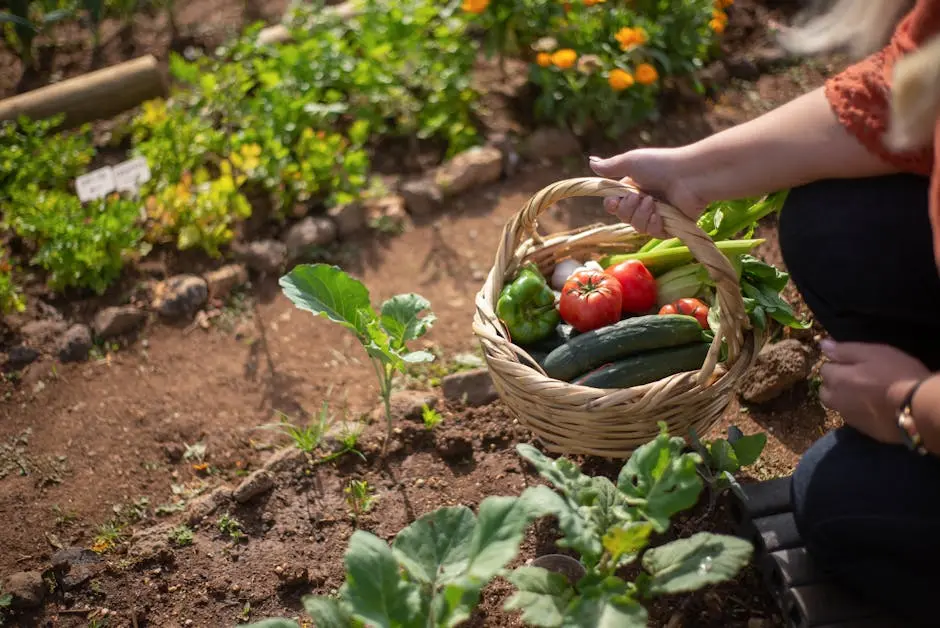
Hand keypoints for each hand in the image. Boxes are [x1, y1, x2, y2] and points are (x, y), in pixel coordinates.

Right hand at [589, 147, 706, 237]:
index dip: (612, 206)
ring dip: (641, 216)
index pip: (615, 204)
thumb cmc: (661, 165)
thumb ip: (610, 166)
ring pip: (637, 227)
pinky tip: (659, 216)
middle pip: (624, 217)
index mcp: (634, 188)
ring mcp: (658, 215)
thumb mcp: (631, 162)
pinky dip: (654, 225)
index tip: (613, 202)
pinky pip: (653, 234)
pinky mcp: (671, 226)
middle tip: (639, 197)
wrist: (690, 176)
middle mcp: (645, 202)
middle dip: (628, 210)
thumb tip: (590, 161)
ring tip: (653, 203)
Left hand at [819, 339, 930, 443]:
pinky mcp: (864, 430)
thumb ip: (845, 350)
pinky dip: (857, 412)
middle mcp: (837, 400)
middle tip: (853, 379)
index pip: (824, 369)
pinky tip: (872, 407)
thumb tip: (822, 344)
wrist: (917, 408)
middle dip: (833, 384)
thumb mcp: (873, 353)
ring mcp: (850, 417)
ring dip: (843, 399)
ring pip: (837, 406)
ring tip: (863, 394)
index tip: (850, 364)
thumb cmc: (897, 374)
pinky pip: (853, 418)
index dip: (837, 364)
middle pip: (825, 391)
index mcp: (838, 379)